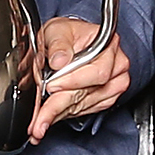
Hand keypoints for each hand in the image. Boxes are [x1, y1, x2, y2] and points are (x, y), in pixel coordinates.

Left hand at [29, 16, 129, 135]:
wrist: (71, 41)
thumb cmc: (67, 34)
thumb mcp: (57, 30)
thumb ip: (58, 43)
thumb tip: (59, 60)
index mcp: (108, 46)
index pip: (97, 72)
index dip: (72, 81)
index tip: (50, 87)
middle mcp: (117, 66)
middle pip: (89, 92)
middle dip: (59, 107)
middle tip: (39, 120)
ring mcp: (114, 84)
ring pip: (84, 105)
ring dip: (58, 115)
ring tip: (38, 124)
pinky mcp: (106, 98)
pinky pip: (85, 110)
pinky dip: (65, 115)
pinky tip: (50, 118)